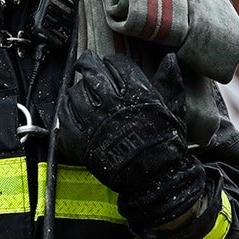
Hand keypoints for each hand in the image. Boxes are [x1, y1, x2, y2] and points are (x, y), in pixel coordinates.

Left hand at [57, 51, 203, 228]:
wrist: (154, 179)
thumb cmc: (165, 146)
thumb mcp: (174, 110)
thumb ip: (170, 82)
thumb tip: (170, 59)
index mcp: (137, 93)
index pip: (117, 63)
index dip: (112, 61)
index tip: (110, 63)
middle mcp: (114, 103)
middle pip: (92, 71)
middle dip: (88, 64)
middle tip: (86, 63)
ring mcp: (95, 121)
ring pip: (76, 90)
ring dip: (78, 87)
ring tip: (81, 89)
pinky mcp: (81, 139)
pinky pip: (65, 114)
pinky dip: (66, 106)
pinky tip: (71, 105)